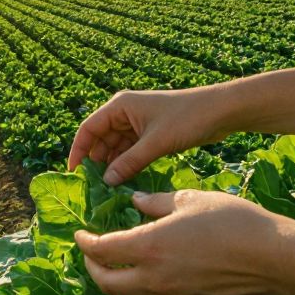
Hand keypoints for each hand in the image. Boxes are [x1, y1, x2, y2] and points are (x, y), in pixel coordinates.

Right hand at [68, 89, 231, 184]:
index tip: (74, 173)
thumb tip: (107, 182)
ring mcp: (137, 124)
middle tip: (95, 187)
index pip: (89, 128)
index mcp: (120, 106)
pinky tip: (126, 181)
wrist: (220, 111)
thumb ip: (129, 162)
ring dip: (113, 165)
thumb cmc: (187, 118)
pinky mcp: (150, 134)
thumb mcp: (156, 142)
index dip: (79, 150)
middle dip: (98, 161)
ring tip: (110, 188)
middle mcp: (124, 113)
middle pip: (101, 139)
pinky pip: (131, 151)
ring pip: (116, 148)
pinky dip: (128, 165)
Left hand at [72, 190, 294, 294]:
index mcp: (148, 247)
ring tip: (123, 271)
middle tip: (93, 256)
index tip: (80, 235)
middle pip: (107, 285)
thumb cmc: (234, 222)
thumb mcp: (191, 199)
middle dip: (93, 270)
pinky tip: (156, 283)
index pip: (102, 250)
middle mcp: (155, 279)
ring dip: (121, 287)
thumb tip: (134, 201)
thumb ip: (156, 202)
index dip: (86, 243)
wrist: (276, 260)